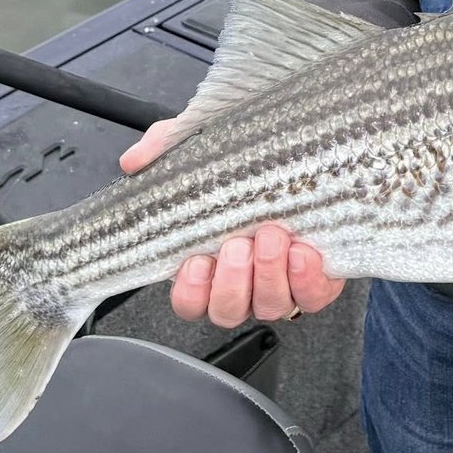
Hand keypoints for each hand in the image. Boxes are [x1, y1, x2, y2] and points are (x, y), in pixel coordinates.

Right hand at [120, 119, 345, 325]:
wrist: (311, 148)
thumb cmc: (249, 157)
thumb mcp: (203, 141)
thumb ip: (165, 146)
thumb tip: (133, 160)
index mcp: (211, 262)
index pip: (190, 301)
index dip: (192, 291)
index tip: (197, 261)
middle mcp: (245, 281)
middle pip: (227, 311)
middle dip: (232, 282)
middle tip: (239, 243)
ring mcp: (282, 282)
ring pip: (268, 307)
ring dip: (268, 275)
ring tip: (272, 236)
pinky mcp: (319, 278)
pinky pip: (313, 297)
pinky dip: (306, 281)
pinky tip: (302, 252)